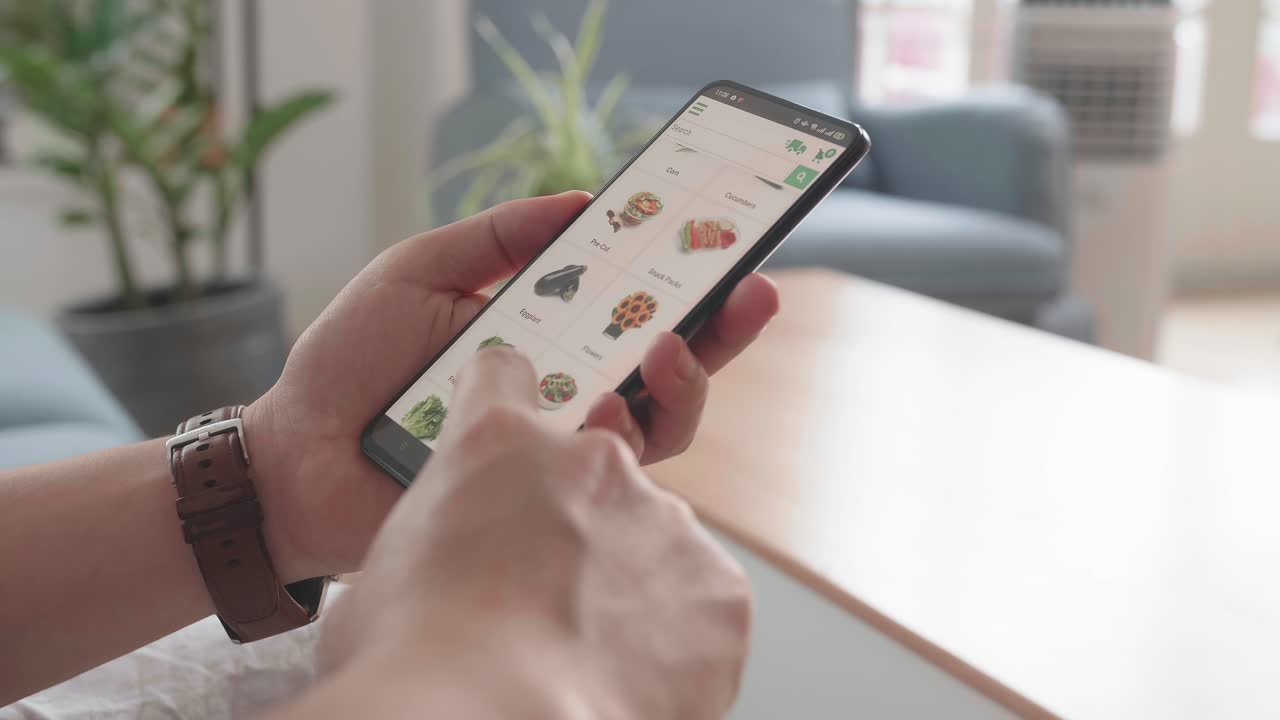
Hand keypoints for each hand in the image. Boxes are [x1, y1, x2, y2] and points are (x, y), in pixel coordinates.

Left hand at [244, 192, 779, 581]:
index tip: (725, 238)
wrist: (293, 455)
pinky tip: (609, 410)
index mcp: (544, 332)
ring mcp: (555, 449)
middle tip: (752, 291)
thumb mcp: (419, 271)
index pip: (632, 302)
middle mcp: (564, 390)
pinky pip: (603, 476)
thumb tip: (582, 199)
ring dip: (681, 384)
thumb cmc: (349, 363)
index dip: (684, 273)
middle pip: (668, 364)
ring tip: (673, 347)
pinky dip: (620, 440)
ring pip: (656, 424)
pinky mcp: (539, 502)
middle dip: (720, 328)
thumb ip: (498, 238)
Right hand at [315, 348, 751, 718]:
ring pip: (652, 542)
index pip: (505, 378)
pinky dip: (674, 640)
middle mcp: (592, 462)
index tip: (512, 444)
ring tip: (581, 652)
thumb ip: (437, 535)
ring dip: (626, 584)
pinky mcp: (719, 589)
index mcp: (496, 443)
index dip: (505, 411)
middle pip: (592, 476)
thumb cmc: (415, 662)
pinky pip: (701, 606)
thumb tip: (452, 567)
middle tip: (540, 599)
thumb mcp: (383, 569)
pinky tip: (625, 676)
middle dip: (573, 527)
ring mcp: (665, 521)